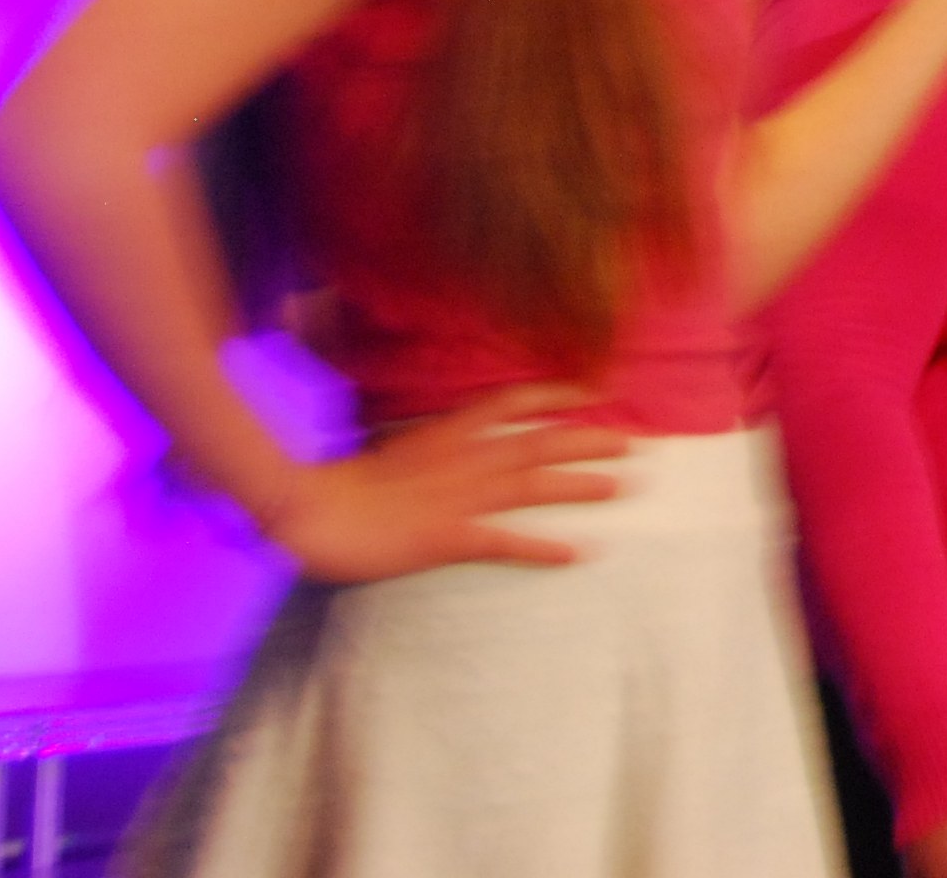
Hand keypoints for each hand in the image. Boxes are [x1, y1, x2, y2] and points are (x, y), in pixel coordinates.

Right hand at [262, 385, 629, 580]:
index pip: (512, 401)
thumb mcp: (396, 451)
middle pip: (539, 443)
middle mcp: (463, 458)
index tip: (597, 392)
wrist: (307, 511)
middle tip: (640, 443)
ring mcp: (457, 497)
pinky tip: (577, 554)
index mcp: (447, 433)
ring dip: (581, 485)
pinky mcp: (446, 536)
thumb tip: (458, 444)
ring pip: (533, 484)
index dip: (558, 395)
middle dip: (590, 441)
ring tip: (624, 486)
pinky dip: (542, 547)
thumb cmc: (343, 484)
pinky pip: (504, 542)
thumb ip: (433, 446)